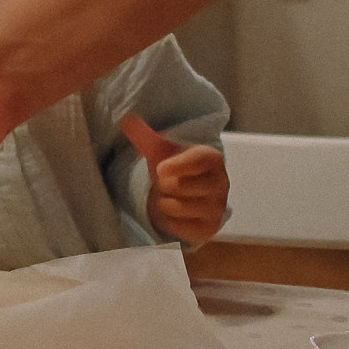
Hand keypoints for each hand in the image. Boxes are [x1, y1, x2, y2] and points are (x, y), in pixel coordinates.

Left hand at [118, 115, 229, 244]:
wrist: (190, 193)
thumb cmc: (175, 167)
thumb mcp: (160, 149)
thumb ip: (145, 135)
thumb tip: (126, 119)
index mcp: (212, 158)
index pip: (198, 160)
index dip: (177, 165)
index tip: (160, 169)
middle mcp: (221, 183)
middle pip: (180, 186)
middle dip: (163, 185)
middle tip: (166, 183)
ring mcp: (217, 208)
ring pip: (175, 207)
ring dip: (163, 202)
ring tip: (169, 196)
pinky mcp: (209, 229)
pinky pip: (178, 228)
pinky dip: (168, 221)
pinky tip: (173, 213)